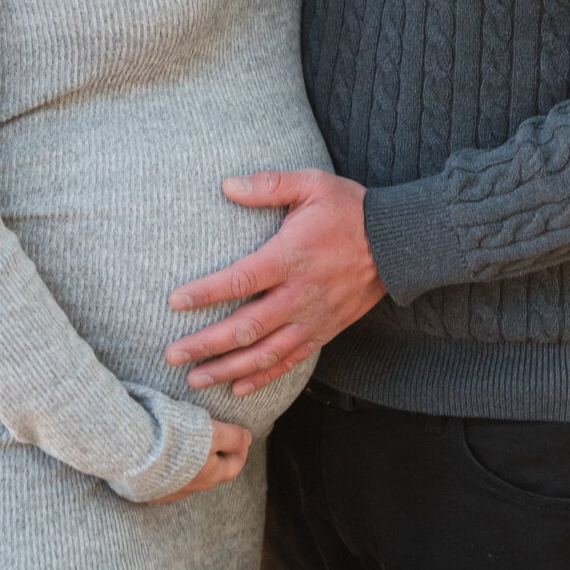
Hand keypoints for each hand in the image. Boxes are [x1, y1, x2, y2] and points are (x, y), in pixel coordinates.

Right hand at [148, 418, 252, 502]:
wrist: (131, 449)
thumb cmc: (174, 437)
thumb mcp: (210, 431)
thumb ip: (232, 437)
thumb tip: (248, 440)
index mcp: (209, 474)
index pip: (233, 466)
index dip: (240, 451)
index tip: (241, 439)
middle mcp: (191, 488)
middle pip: (212, 474)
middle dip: (218, 458)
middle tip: (217, 440)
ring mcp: (167, 492)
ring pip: (188, 479)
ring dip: (193, 465)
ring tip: (189, 446)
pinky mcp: (147, 491)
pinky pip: (165, 482)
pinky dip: (170, 471)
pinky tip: (164, 458)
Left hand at [165, 169, 386, 395]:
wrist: (398, 242)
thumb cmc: (349, 208)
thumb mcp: (311, 183)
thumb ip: (268, 185)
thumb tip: (226, 185)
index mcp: (290, 257)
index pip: (241, 280)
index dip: (205, 293)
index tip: (175, 302)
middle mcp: (299, 294)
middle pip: (246, 328)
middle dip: (206, 345)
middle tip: (172, 354)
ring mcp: (313, 318)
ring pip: (265, 354)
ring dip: (228, 368)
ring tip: (196, 379)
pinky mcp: (325, 331)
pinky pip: (291, 361)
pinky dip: (264, 378)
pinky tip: (239, 386)